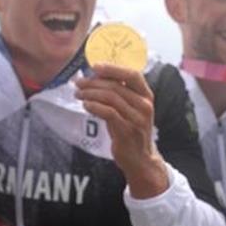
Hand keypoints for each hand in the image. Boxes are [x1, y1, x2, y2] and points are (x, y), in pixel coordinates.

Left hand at [75, 63, 167, 197]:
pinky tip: (86, 105)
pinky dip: (95, 107)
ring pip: (111, 98)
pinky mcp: (128, 131)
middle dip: (93, 82)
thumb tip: (95, 77)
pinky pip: (109, 113)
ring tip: (78, 94)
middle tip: (78, 83)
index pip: (132, 75)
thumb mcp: (129, 109)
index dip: (113, 68)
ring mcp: (137, 118)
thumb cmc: (131, 130)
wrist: (140, 158)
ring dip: (90, 94)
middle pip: (116, 86)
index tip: (94, 66)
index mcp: (146, 95)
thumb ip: (118, 94)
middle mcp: (144, 105)